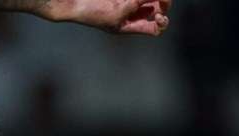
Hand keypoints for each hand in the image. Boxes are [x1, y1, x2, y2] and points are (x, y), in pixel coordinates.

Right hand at [50, 0, 170, 34]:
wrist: (75, 2)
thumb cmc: (92, 12)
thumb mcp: (118, 11)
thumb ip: (137, 2)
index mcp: (130, 26)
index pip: (155, 28)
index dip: (162, 22)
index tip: (158, 15)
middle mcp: (131, 14)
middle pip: (156, 10)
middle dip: (163, 3)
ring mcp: (127, 1)